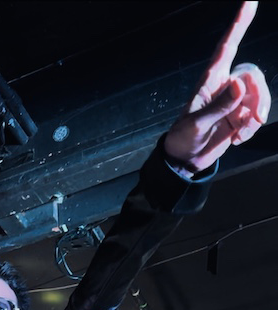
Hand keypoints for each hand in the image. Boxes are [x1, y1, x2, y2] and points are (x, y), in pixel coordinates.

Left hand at [164, 1, 270, 172]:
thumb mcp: (197, 124)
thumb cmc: (184, 138)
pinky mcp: (239, 116)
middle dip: (258, 98)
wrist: (186, 160)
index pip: (227, 46)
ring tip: (242, 133)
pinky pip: (256, 114)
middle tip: (254, 120)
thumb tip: (239, 84)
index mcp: (210, 80)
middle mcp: (224, 86)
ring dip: (256, 115)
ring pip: (258, 95)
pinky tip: (237, 139)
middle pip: (252, 76)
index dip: (239, 23)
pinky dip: (251, 128)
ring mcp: (233, 101)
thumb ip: (219, 106)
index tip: (250, 1)